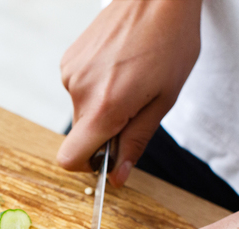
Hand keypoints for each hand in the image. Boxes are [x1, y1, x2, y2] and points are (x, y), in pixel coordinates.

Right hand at [57, 0, 201, 186]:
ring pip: (82, 112)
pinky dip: (97, 87)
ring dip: (103, 106)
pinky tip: (118, 67)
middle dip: (105, 131)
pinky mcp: (68, 60)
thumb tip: (117, 177)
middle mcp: (79, 91)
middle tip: (135, 106)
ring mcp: (70, 73)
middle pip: (81, 135)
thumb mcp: (164, 100)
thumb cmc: (170, 42)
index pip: (70, 158)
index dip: (89, 165)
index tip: (109, 156)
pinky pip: (79, 90)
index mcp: (104, 106)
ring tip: (129, 79)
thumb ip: (136, 141)